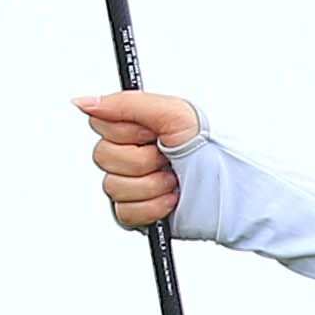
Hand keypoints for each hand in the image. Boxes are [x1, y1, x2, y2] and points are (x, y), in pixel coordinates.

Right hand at [79, 90, 197, 231]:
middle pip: (102, 156)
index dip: (128, 132)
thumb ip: (125, 104)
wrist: (230, 190)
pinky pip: (124, 212)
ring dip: (151, 185)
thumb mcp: (172, 113)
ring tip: (174, 180)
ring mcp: (130, 185)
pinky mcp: (136, 213)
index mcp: (134, 128)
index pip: (101, 124)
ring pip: (113, 186)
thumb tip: (83, 102)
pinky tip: (172, 199)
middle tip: (167, 158)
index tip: (153, 134)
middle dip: (142, 160)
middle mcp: (128, 154)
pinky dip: (153, 207)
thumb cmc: (210, 150)